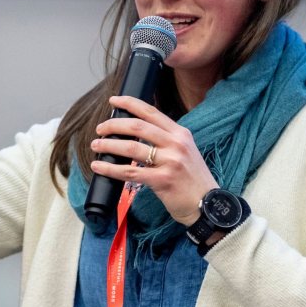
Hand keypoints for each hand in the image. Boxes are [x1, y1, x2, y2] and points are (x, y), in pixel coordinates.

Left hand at [89, 96, 218, 226]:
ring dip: (109, 145)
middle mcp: (176, 144)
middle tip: (100, 129)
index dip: (130, 103)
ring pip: (131, 147)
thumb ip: (166, 140)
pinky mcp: (162, 180)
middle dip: (113, 125)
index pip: (151, 112)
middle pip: (137, 126)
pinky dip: (110, 168)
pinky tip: (99, 166)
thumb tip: (136, 132)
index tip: (113, 100)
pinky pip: (130, 172)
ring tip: (96, 145)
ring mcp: (170, 161)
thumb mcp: (185, 152)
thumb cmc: (193, 180)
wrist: (209, 206)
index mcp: (180, 134)